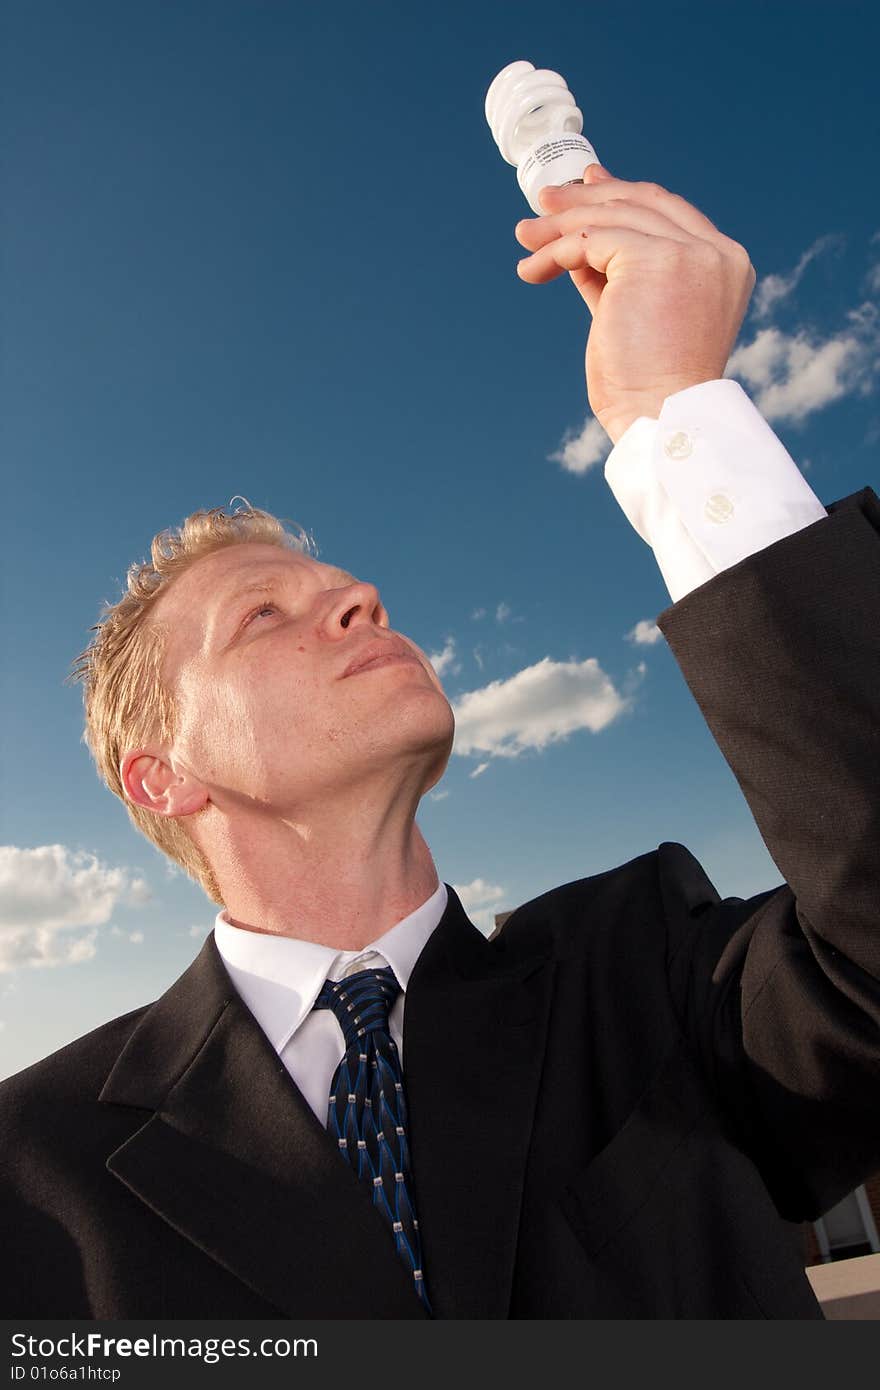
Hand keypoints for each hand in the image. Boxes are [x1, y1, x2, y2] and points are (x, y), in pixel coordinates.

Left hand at [514, 165, 756, 443]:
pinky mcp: (653, 258)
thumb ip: (618, 276)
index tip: (588, 185)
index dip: (624, 194)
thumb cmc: (649, 385)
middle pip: (642, 202)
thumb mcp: (637, 316)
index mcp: (724, 264)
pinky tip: (533, 270)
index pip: (669, 211)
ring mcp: (689, 252)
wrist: (661, 417)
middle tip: (543, 202)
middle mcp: (714, 251)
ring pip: (612, 216)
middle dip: (587, 198)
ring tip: (526, 237)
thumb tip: (581, 245)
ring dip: (560, 225)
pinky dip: (556, 251)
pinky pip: (590, 238)